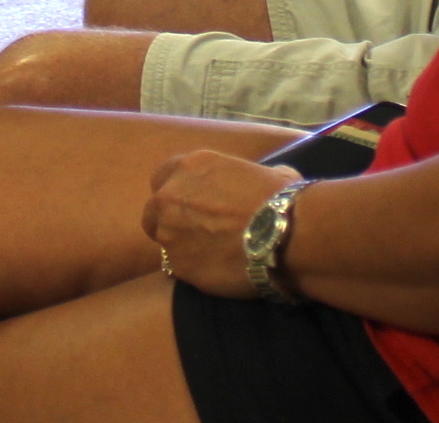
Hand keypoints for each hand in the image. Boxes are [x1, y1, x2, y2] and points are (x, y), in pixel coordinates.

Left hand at [143, 152, 300, 300]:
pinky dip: (193, 270)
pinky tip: (216, 272)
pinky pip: (178, 268)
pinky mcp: (178, 264)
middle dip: (169, 220)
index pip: (163, 176)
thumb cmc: (282, 200)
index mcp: (190, 167)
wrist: (285, 236)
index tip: (191, 204)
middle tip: (195, 233)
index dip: (176, 192)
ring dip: (181, 246)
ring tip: (210, 256)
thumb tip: (271, 175)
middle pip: (154, 211)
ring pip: (164, 240)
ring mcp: (170, 231)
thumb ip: (252, 175)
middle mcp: (170, 196)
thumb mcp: (268, 172)